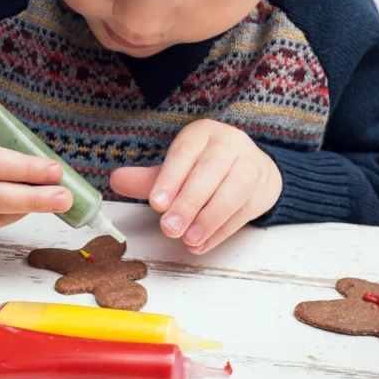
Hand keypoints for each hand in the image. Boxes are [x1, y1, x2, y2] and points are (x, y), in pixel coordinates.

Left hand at [110, 119, 281, 253]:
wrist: (251, 169)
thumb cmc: (204, 169)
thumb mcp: (175, 169)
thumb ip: (147, 179)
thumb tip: (116, 180)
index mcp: (202, 133)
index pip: (185, 152)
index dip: (170, 178)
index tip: (156, 204)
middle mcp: (229, 144)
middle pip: (210, 172)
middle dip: (188, 202)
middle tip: (169, 228)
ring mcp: (251, 165)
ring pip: (233, 191)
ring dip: (209, 219)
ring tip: (187, 239)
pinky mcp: (262, 190)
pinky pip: (243, 212)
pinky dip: (221, 231)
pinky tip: (202, 245)